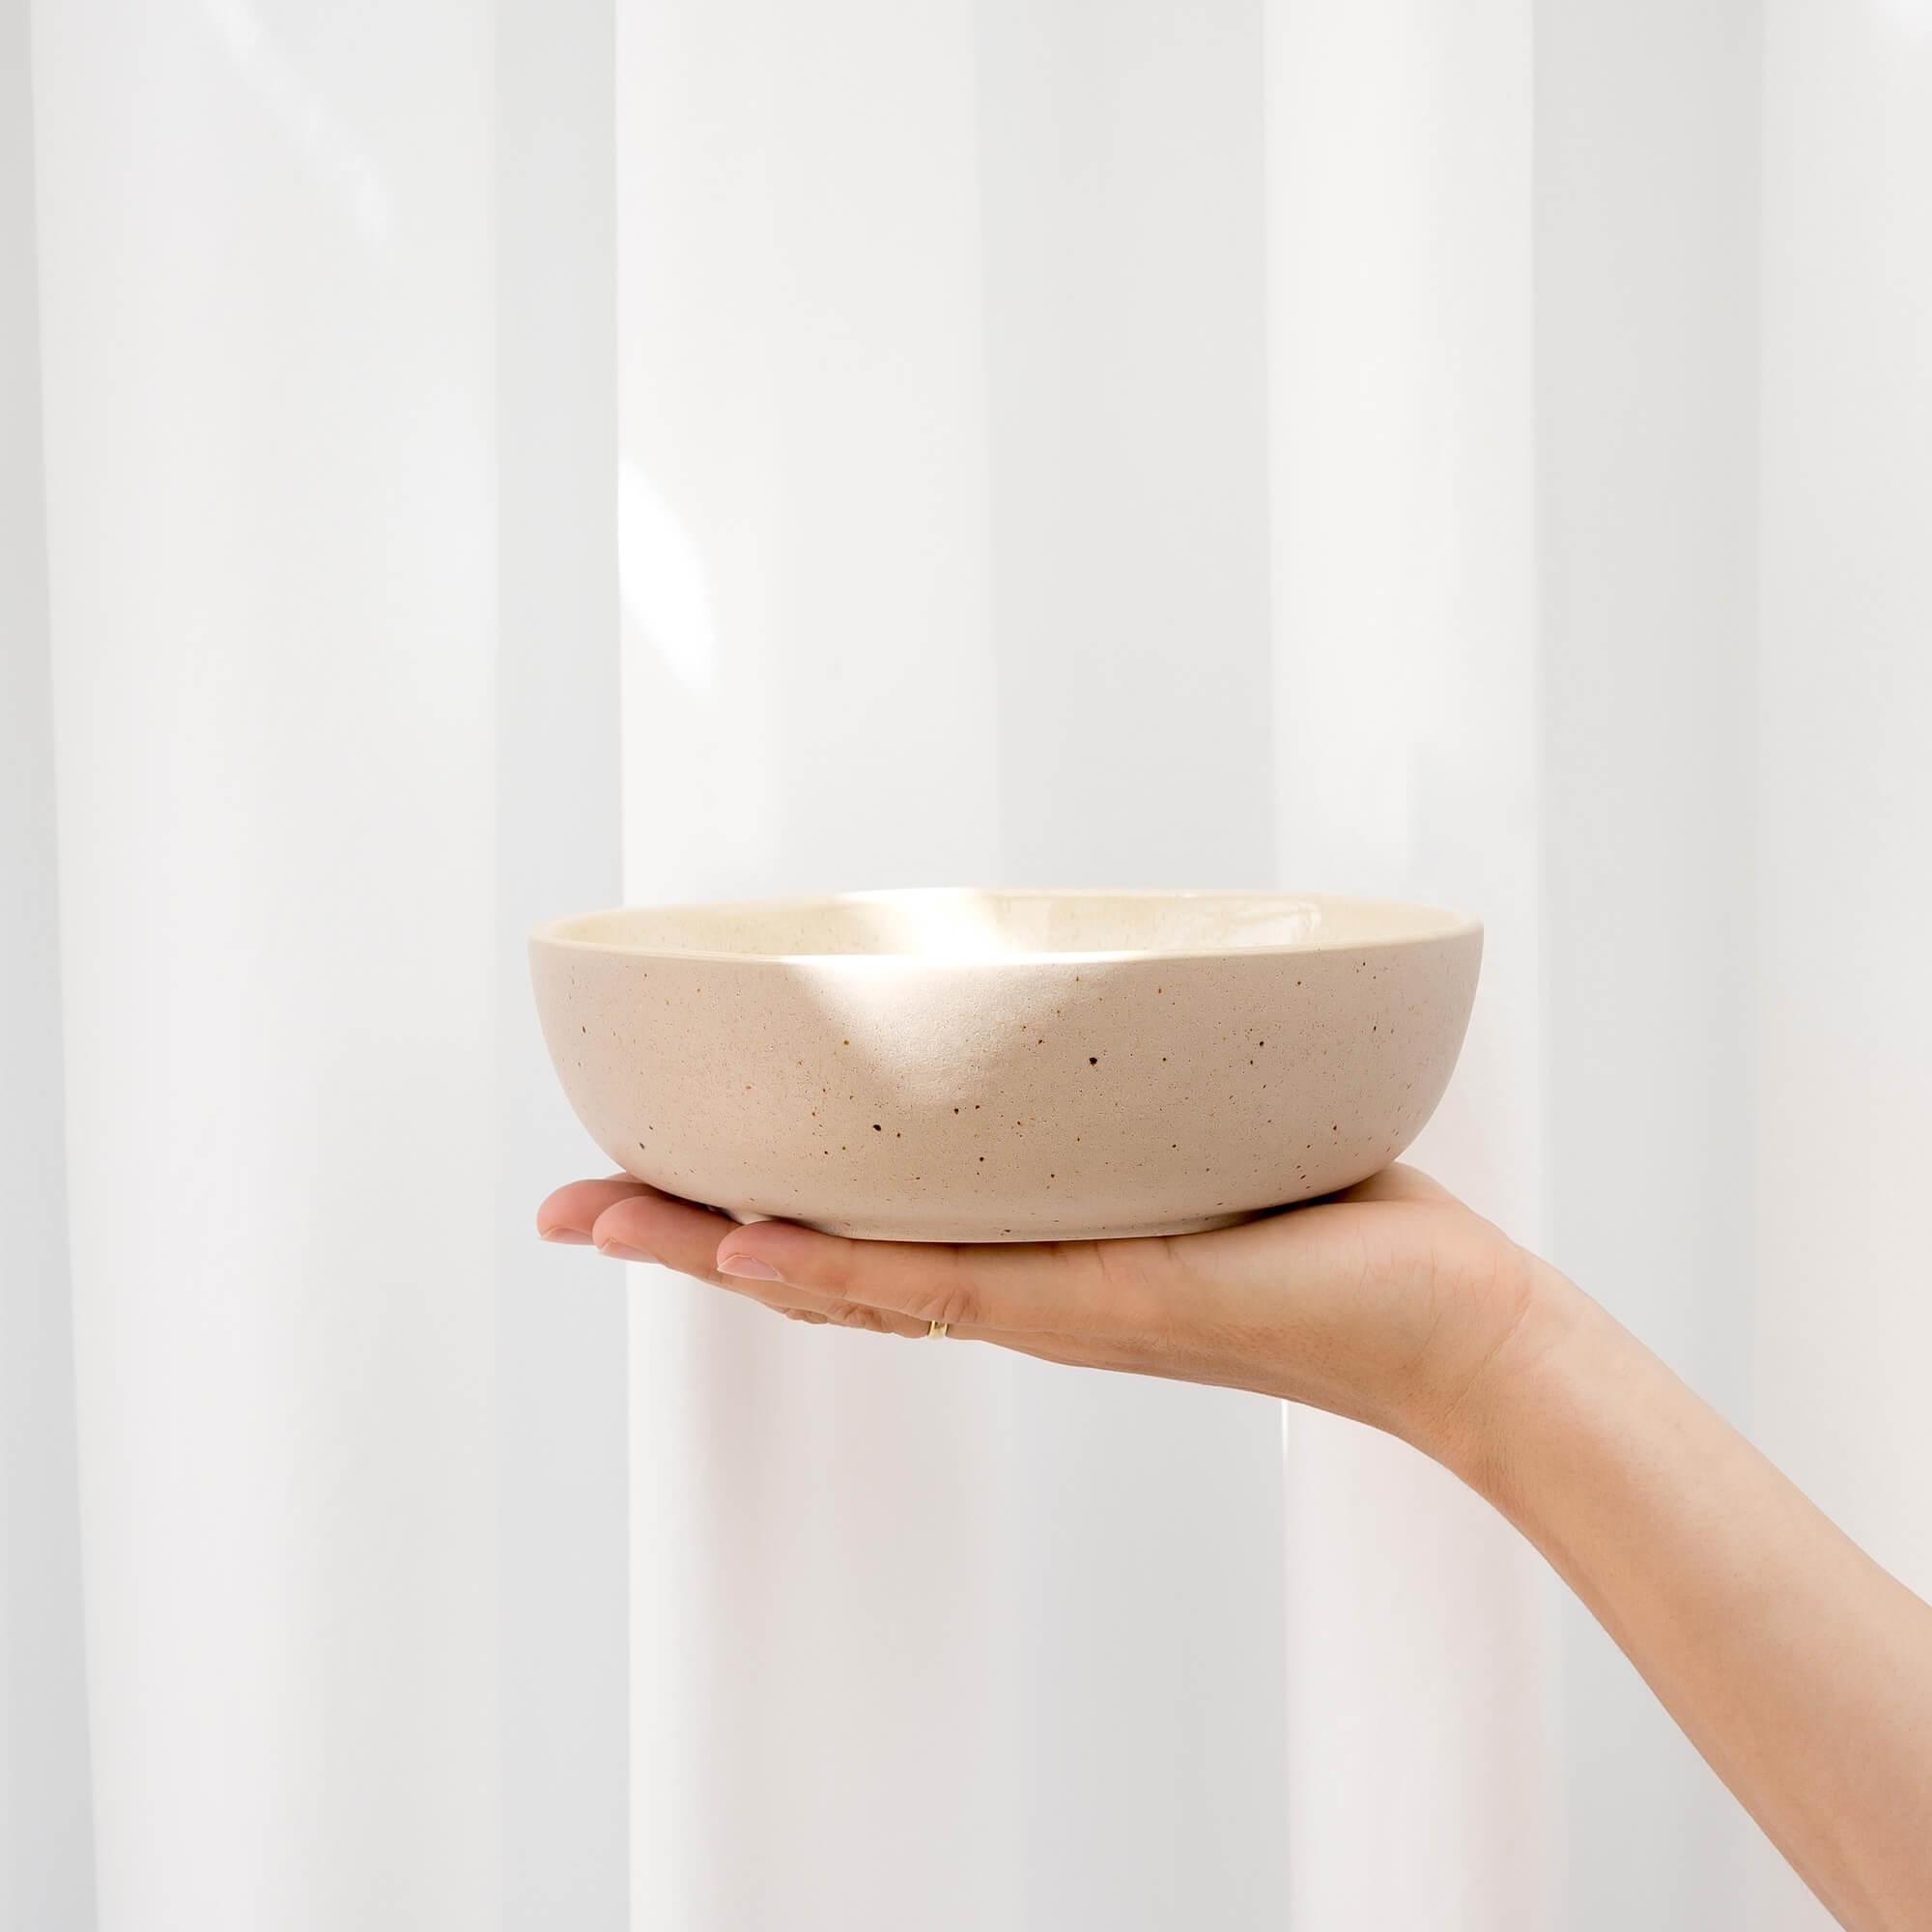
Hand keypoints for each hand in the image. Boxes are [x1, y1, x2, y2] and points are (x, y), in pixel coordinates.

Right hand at [535, 1165, 1564, 1460]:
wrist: (1444, 1323)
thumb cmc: (1330, 1232)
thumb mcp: (1188, 1147)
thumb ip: (1119, 1104)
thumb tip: (1078, 1012)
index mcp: (1017, 1260)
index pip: (846, 1243)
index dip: (731, 1217)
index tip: (638, 1182)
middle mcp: (1009, 1293)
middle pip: (809, 1270)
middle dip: (681, 1235)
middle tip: (566, 1204)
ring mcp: (1043, 1304)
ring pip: (846, 1283)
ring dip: (718, 1252)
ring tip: (608, 1213)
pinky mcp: (1102, 1300)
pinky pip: (951, 1286)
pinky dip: (844, 1271)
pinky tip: (754, 1247)